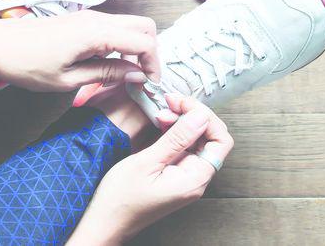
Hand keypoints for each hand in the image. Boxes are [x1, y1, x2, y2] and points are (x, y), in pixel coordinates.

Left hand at [0, 10, 160, 91]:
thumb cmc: (25, 64)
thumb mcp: (68, 80)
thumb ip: (106, 75)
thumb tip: (136, 75)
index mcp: (96, 33)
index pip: (144, 42)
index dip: (153, 65)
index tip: (149, 85)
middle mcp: (97, 19)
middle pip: (144, 27)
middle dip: (150, 53)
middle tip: (142, 79)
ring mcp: (89, 17)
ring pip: (129, 26)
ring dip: (134, 49)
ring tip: (124, 78)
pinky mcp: (81, 21)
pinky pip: (112, 29)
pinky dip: (120, 45)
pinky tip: (107, 67)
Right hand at [68, 95, 233, 244]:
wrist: (104, 223)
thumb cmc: (120, 199)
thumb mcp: (147, 162)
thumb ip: (176, 139)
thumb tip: (200, 116)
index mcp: (194, 179)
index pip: (221, 140)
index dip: (206, 116)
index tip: (181, 103)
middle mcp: (195, 178)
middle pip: (210, 137)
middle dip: (192, 115)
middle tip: (168, 102)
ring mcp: (185, 176)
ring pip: (196, 140)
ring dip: (181, 121)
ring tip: (161, 111)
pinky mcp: (175, 174)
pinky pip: (183, 147)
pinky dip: (174, 131)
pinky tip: (160, 122)